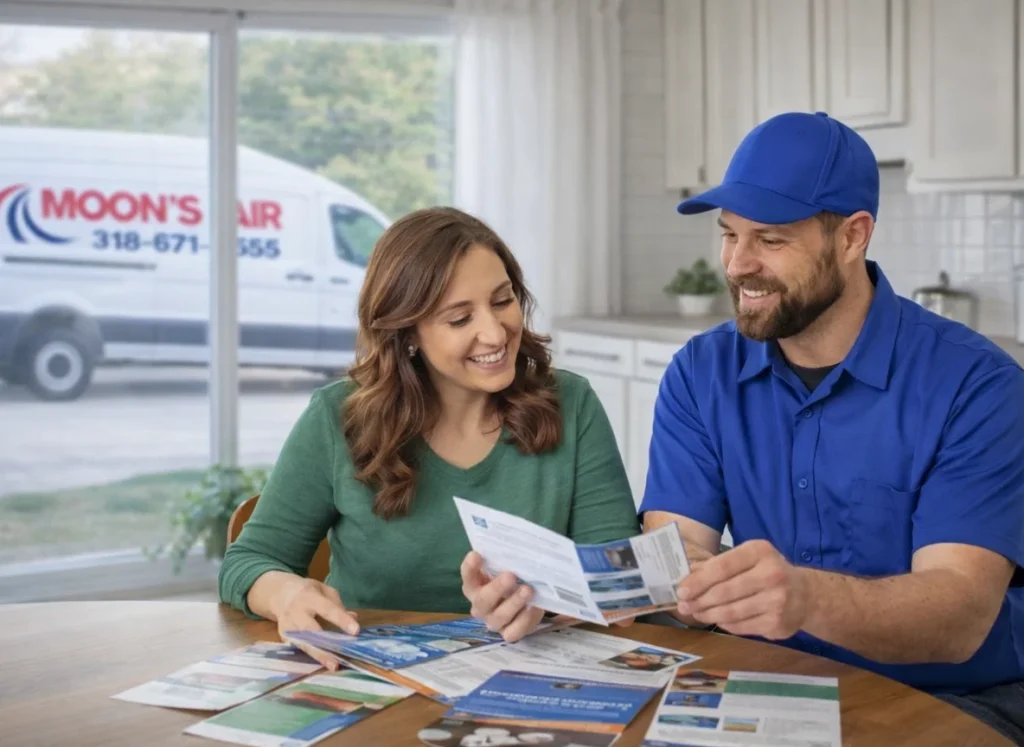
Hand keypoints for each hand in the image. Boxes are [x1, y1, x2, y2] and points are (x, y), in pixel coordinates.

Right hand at [272, 576, 359, 669]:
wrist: (280, 593)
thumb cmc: (308, 592)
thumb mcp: (324, 590)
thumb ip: (338, 605)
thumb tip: (354, 619)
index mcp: (309, 596)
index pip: (328, 609)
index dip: (342, 620)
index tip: (356, 631)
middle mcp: (296, 611)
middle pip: (310, 629)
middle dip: (326, 644)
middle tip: (341, 656)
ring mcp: (287, 625)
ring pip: (302, 642)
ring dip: (318, 655)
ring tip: (333, 665)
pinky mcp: (283, 636)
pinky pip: (296, 648)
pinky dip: (308, 656)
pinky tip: (320, 664)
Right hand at [461, 551, 544, 642]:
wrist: (524, 599)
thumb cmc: (513, 577)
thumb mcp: (508, 567)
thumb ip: (507, 560)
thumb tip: (519, 547)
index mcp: (474, 585)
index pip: (467, 575)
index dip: (470, 567)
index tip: (476, 555)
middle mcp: (480, 605)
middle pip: (483, 600)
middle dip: (497, 588)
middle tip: (511, 576)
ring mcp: (493, 621)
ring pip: (499, 616)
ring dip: (514, 603)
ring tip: (528, 590)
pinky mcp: (508, 633)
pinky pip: (514, 632)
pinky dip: (525, 620)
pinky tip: (534, 607)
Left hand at [676, 539, 808, 639]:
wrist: (806, 595)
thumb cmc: (768, 572)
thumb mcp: (747, 559)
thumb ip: (717, 565)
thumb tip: (687, 576)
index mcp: (760, 552)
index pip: (722, 567)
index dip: (699, 580)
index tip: (681, 590)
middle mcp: (771, 574)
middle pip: (724, 591)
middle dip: (699, 600)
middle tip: (684, 606)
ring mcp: (777, 601)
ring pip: (731, 612)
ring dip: (708, 614)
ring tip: (696, 613)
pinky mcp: (778, 623)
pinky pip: (741, 626)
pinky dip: (725, 624)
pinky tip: (717, 620)